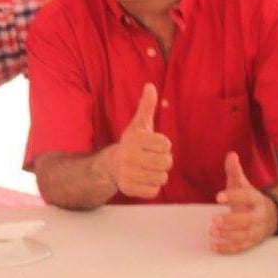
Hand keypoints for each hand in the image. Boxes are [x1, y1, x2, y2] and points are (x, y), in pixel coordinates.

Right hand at [108, 83, 172, 198]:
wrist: (110, 165)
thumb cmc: (131, 144)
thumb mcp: (139, 124)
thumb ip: (146, 106)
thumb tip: (150, 86)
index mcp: (134, 138)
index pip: (166, 145)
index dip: (163, 145)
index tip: (152, 145)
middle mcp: (128, 155)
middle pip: (166, 162)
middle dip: (163, 161)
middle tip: (152, 159)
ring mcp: (127, 173)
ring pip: (162, 178)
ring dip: (158, 175)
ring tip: (147, 169)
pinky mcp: (128, 188)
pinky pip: (153, 191)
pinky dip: (151, 187)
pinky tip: (142, 179)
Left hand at [209, 151, 275, 253]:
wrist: (270, 214)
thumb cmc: (249, 197)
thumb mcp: (242, 183)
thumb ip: (235, 170)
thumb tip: (231, 154)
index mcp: (256, 199)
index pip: (246, 197)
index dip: (233, 196)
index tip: (217, 196)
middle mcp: (258, 216)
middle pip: (247, 220)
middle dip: (231, 221)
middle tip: (213, 219)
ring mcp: (256, 231)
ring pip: (245, 236)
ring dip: (228, 235)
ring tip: (211, 231)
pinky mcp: (252, 242)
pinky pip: (241, 247)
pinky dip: (227, 248)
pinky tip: (213, 246)